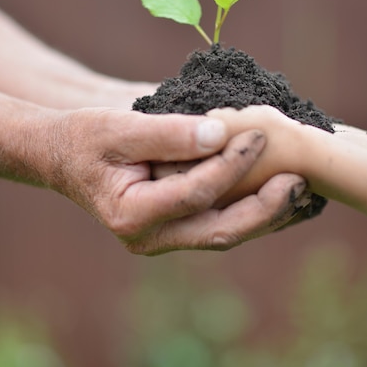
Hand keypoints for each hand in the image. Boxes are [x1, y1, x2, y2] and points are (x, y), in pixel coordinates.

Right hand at [40, 108, 304, 253]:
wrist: (65, 158)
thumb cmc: (86, 138)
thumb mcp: (119, 128)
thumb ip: (167, 132)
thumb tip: (220, 133)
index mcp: (132, 215)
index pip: (197, 192)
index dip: (232, 163)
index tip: (260, 134)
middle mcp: (150, 238)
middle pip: (221, 231)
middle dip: (266, 207)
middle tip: (300, 181)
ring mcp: (163, 239)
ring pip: (225, 234)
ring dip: (266, 214)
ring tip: (301, 190)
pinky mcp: (174, 229)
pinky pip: (219, 224)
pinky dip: (250, 211)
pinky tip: (277, 194)